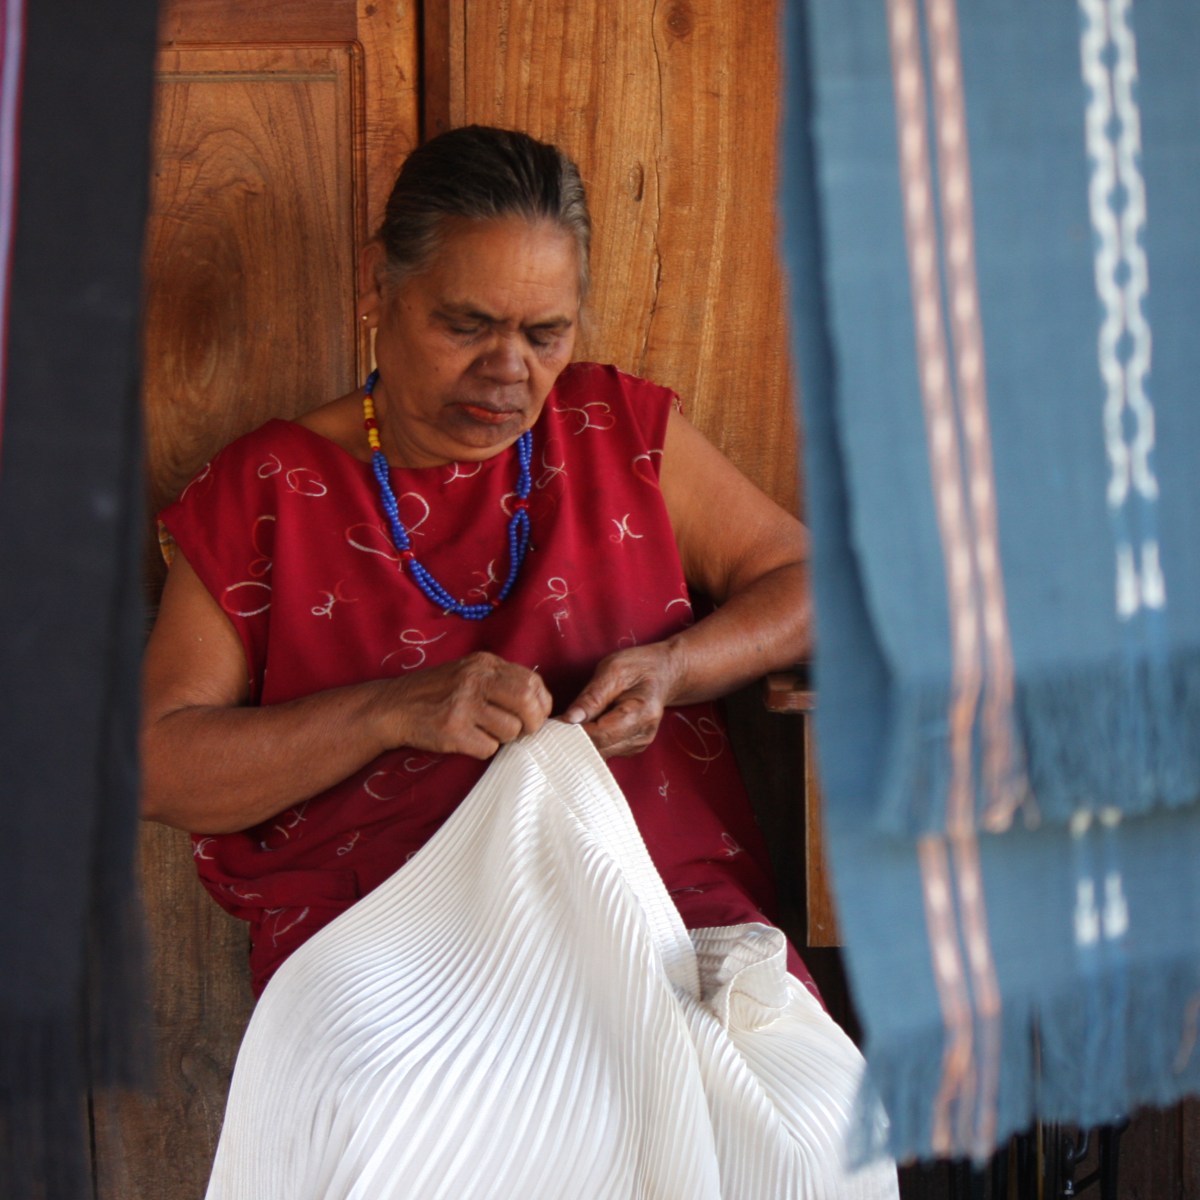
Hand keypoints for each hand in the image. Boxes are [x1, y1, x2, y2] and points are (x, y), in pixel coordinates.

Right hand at [376, 652, 551, 759]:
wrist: (393, 707)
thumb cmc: (436, 692)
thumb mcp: (469, 673)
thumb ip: (500, 681)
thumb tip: (539, 704)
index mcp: (484, 663)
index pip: (532, 681)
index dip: (541, 704)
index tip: (535, 715)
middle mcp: (475, 679)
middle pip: (527, 702)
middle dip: (533, 722)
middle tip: (524, 731)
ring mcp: (463, 704)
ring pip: (510, 730)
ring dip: (504, 738)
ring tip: (484, 732)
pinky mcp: (452, 729)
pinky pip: (488, 748)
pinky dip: (483, 749)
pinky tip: (467, 740)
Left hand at [562, 643, 681, 758]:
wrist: (663, 673)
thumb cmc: (639, 667)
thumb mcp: (613, 670)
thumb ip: (592, 697)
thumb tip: (569, 719)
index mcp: (642, 713)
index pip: (601, 734)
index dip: (574, 732)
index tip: (554, 724)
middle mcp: (642, 735)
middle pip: (600, 748)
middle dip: (575, 739)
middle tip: (554, 726)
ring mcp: (638, 744)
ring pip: (601, 753)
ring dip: (581, 742)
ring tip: (567, 726)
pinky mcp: (631, 747)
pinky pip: (605, 751)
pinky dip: (591, 742)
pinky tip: (583, 729)